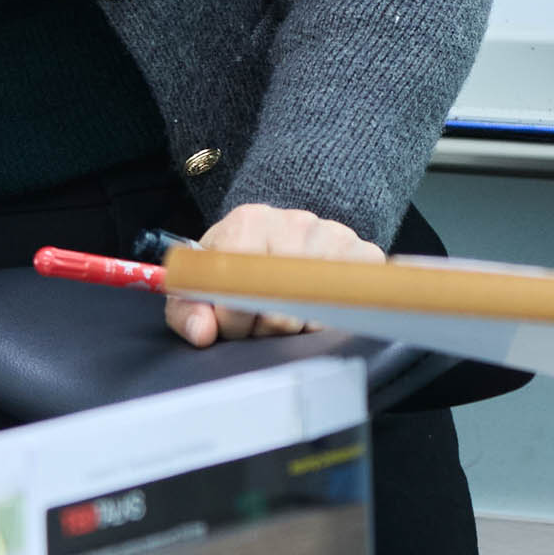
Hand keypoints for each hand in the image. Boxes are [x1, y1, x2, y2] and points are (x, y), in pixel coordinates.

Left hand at [165, 202, 382, 346]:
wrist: (277, 236)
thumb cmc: (236, 264)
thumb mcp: (200, 284)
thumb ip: (188, 310)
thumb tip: (202, 332)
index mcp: (249, 222)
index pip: (241, 283)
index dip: (234, 318)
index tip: (231, 326)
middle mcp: (296, 222)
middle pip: (283, 304)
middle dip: (266, 329)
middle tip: (258, 325)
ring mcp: (335, 235)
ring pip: (318, 309)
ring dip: (300, 327)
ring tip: (286, 316)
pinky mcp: (365, 254)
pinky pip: (354, 302)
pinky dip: (332, 319)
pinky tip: (315, 310)